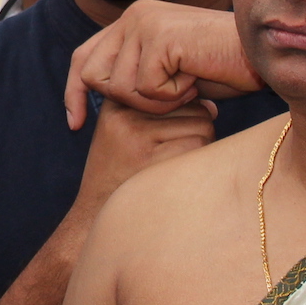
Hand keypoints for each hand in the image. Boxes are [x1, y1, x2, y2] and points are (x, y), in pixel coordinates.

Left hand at [69, 2, 258, 126]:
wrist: (264, 56)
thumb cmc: (224, 68)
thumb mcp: (170, 72)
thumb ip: (137, 74)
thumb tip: (98, 91)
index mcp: (132, 20)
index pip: (83, 58)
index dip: (74, 92)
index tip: (74, 125)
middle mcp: (133, 15)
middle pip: (93, 76)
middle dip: (128, 102)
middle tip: (172, 97)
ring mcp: (144, 22)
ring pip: (119, 87)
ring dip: (155, 101)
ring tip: (188, 85)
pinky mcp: (158, 37)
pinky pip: (145, 88)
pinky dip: (171, 97)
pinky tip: (195, 81)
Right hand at [71, 100, 217, 230]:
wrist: (93, 212)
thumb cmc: (120, 176)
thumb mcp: (128, 133)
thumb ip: (166, 113)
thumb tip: (211, 106)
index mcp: (120, 100)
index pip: (178, 92)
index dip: (187, 116)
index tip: (173, 138)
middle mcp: (125, 111)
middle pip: (194, 106)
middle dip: (197, 130)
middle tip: (177, 157)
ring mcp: (136, 133)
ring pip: (203, 124)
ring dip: (203, 146)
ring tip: (176, 167)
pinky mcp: (149, 157)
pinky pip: (198, 145)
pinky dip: (198, 162)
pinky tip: (178, 177)